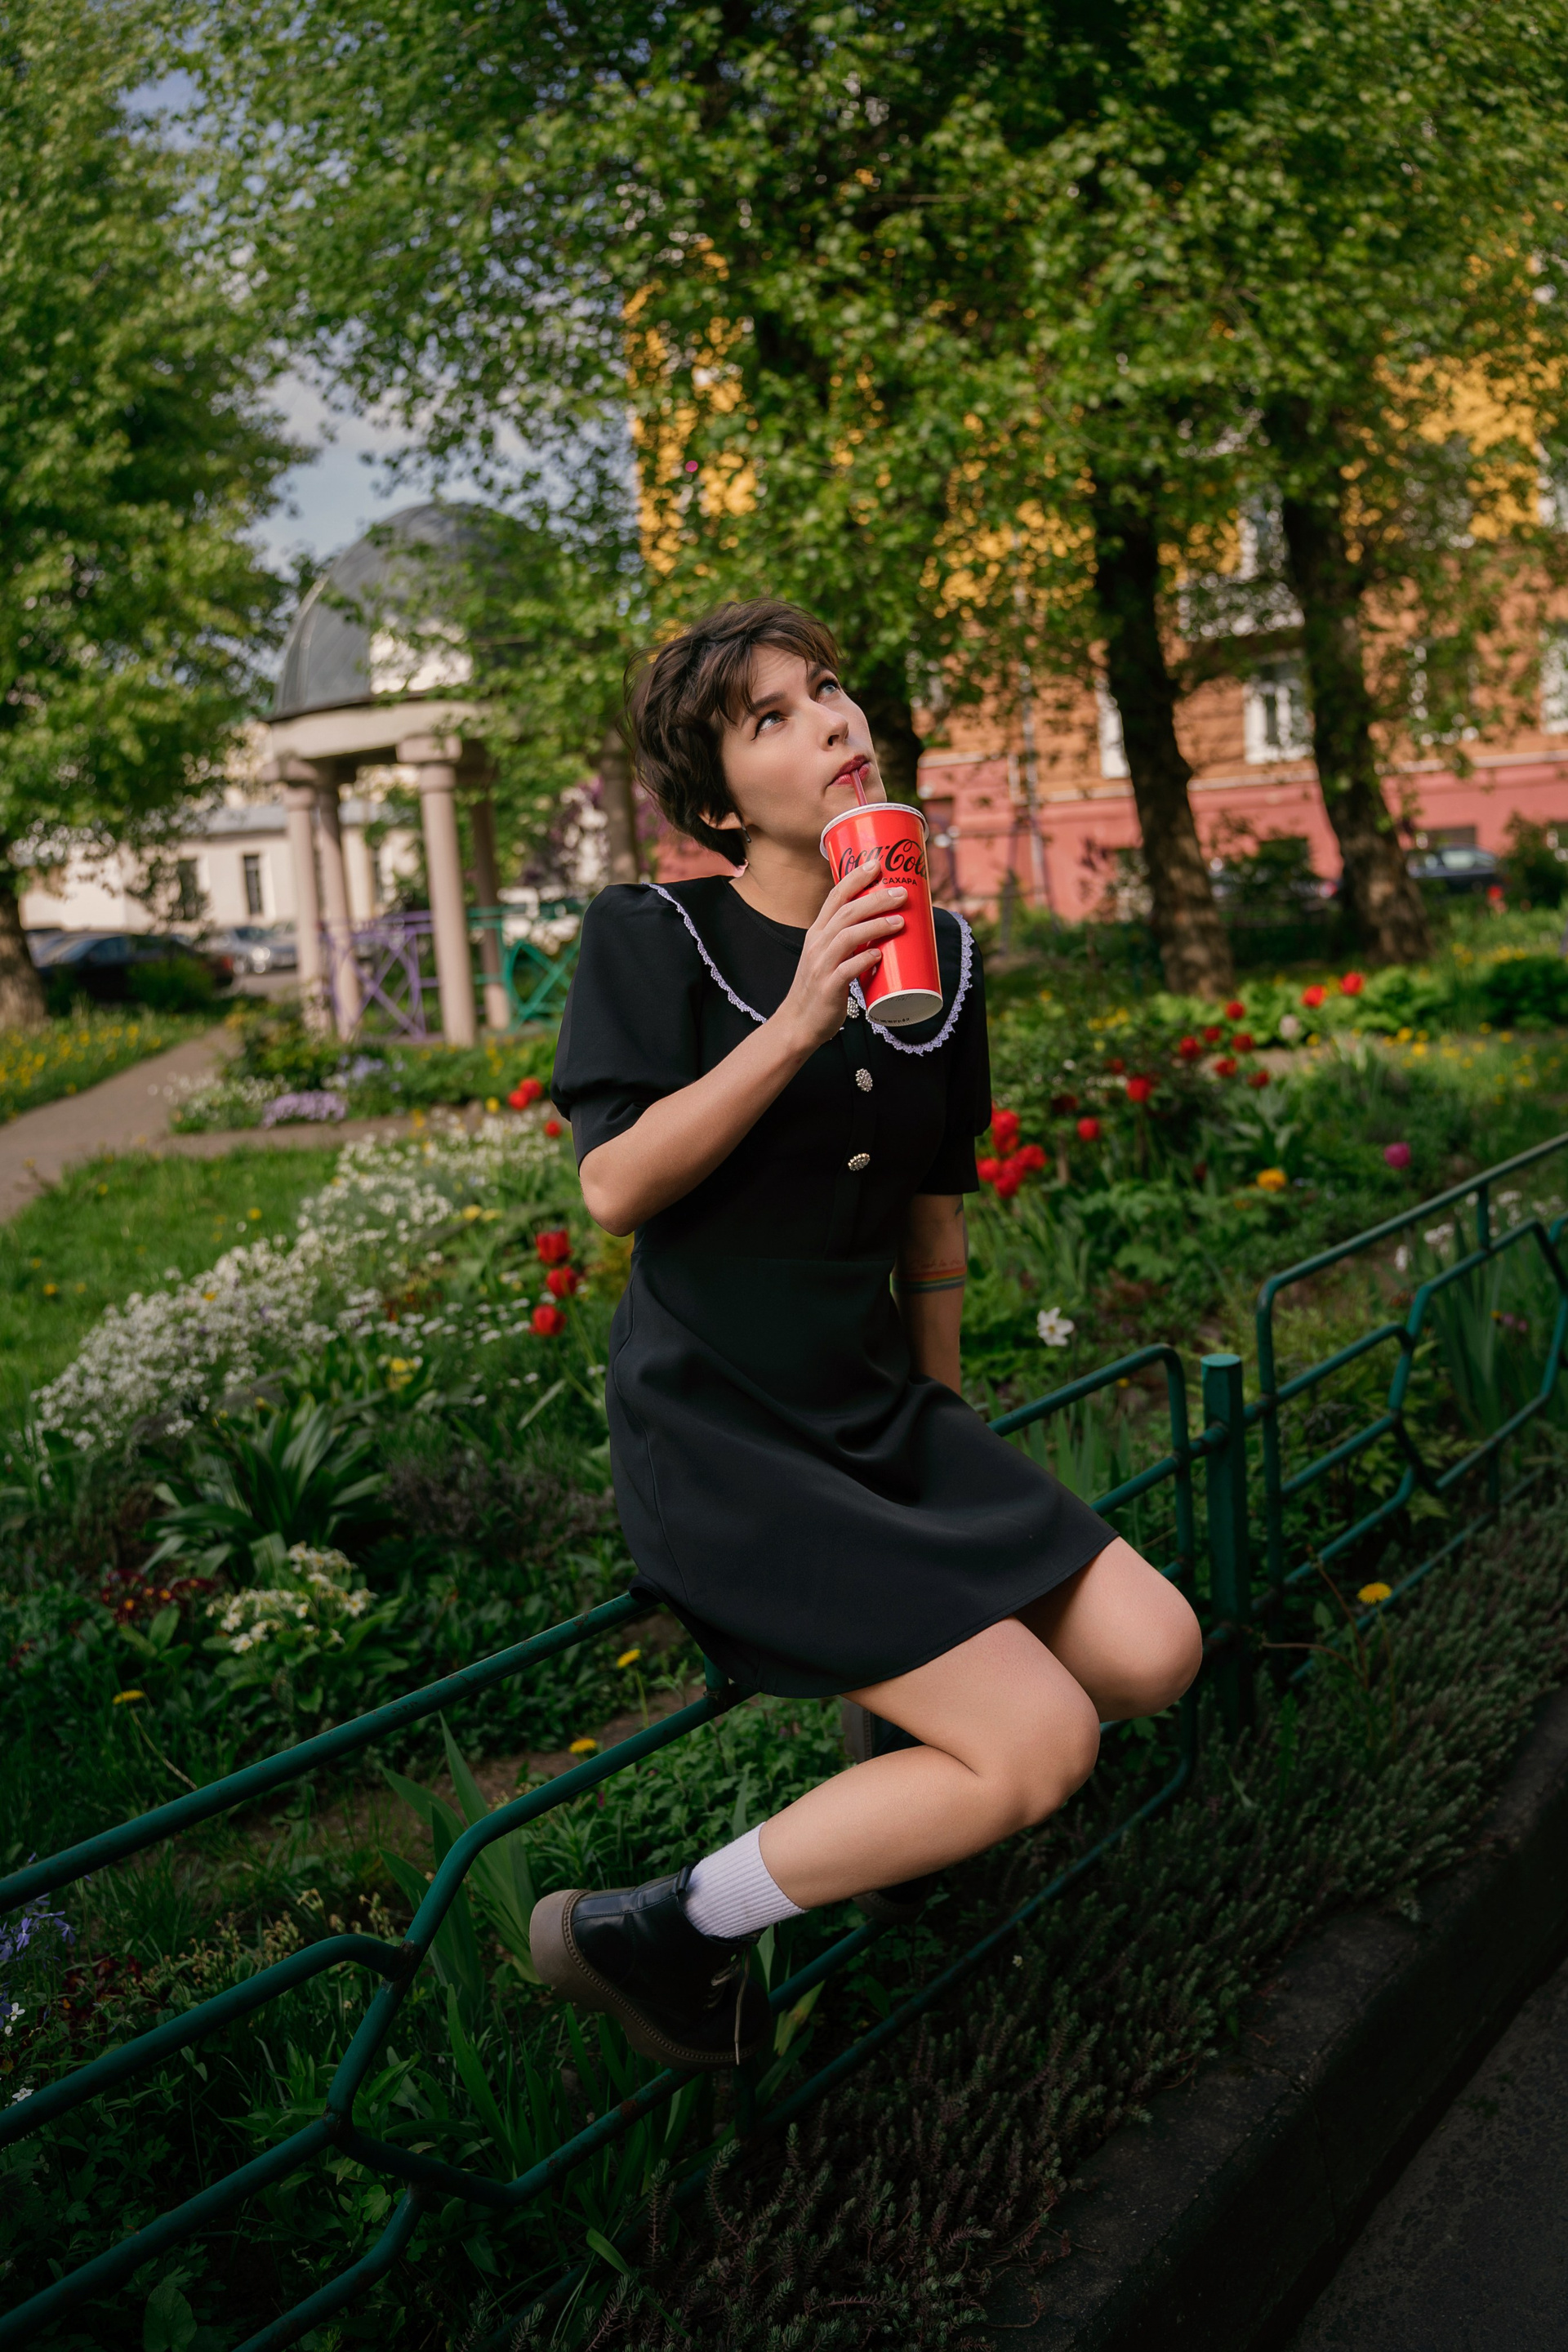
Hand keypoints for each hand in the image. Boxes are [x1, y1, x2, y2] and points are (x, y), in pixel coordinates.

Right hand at [772, 855, 905, 1053]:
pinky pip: (847, 969)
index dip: (855, 878)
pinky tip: (879, 955)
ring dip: (875, 925)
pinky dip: (864, 960)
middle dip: (875, 898)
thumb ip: (850, 941)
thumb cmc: (820, 989)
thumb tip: (884, 926)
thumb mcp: (828, 957)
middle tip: (900, 893)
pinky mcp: (828, 988)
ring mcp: (820, 966)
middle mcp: (816, 945)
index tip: (876, 864)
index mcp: (816, 933)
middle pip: (846, 913)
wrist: (799, 1023)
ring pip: (847, 937)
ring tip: (899, 920)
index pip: (834, 897)